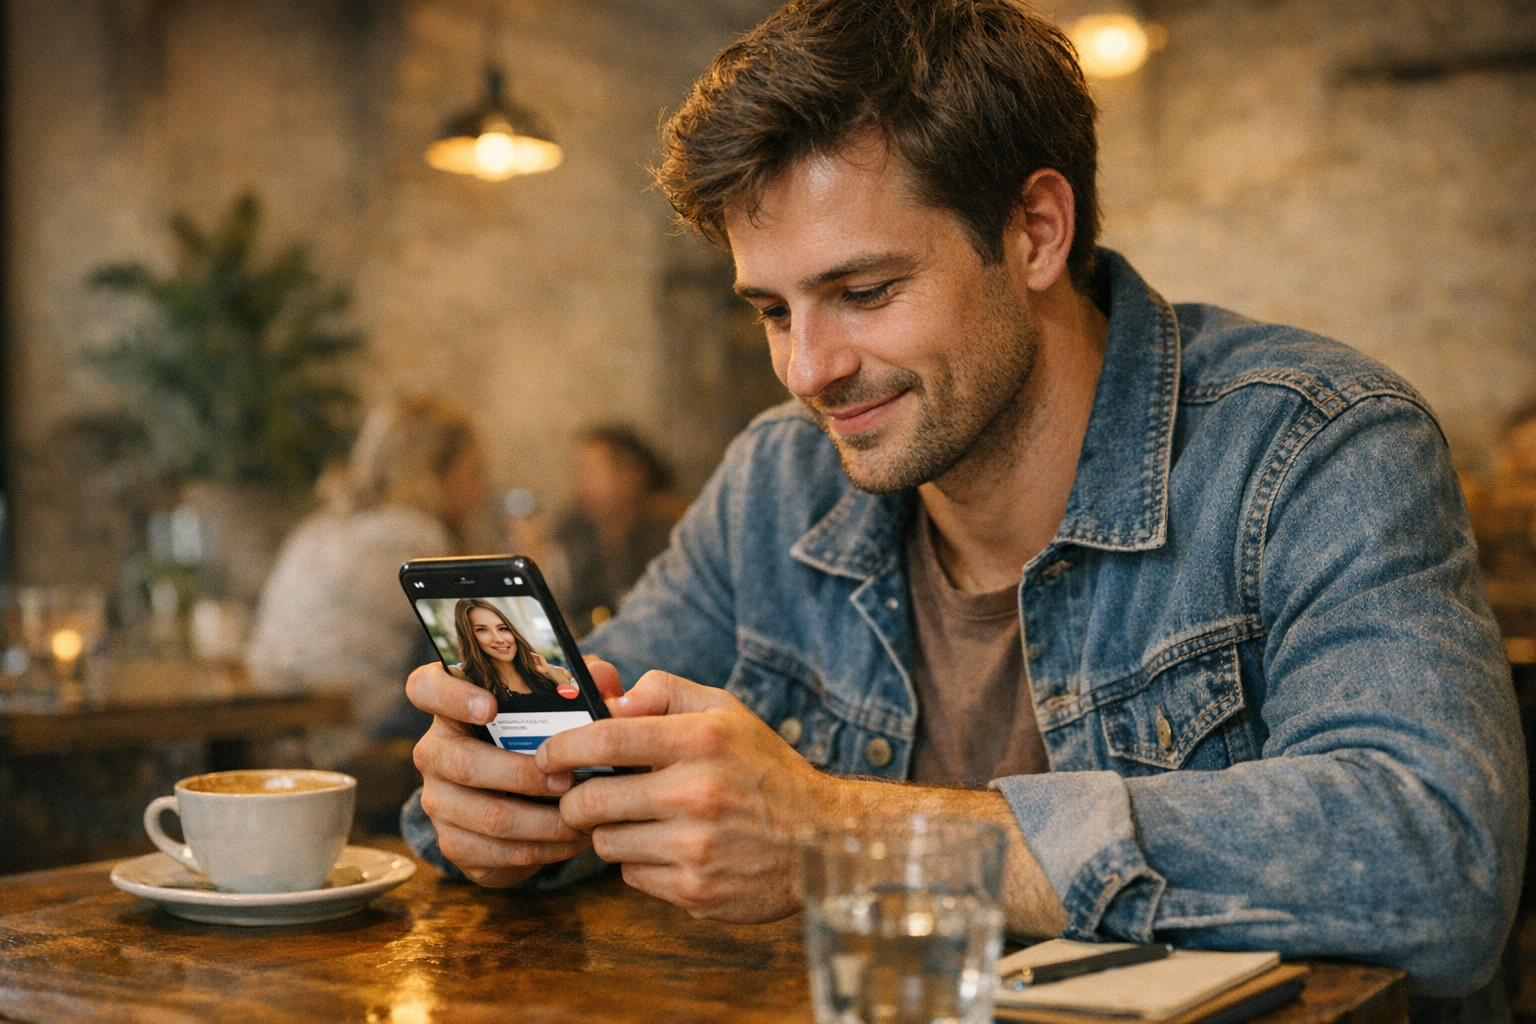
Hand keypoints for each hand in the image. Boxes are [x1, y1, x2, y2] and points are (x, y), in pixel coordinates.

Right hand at [406, 655, 624, 886]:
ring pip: (487, 816)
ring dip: (543, 821)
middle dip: (522, 774)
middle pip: (462, 763)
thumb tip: (601, 679)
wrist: (531, 799)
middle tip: (566, 780)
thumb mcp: (562, 702)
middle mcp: (435, 752)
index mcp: (453, 707)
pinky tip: (572, 839)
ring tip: (583, 816)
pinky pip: (496, 853)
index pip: (425, 687)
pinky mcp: (454, 844)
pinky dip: (543, 849)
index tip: (490, 706)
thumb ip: (581, 683)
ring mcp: (439, 801)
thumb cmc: (544, 736)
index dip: (450, 695)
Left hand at [536, 671, 837, 922]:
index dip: (562, 747)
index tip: (546, 756)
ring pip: (605, 843)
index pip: (605, 739)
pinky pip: (632, 876)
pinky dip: (640, 864)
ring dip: (611, 833)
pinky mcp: (694, 890)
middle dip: (575, 800)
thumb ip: (666, 690)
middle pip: (589, 801)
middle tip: (584, 797)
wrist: (823, 840)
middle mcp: (696, 792)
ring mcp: (694, 846)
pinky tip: (671, 850)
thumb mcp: (726, 711)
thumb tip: (615, 699)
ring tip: (643, 821)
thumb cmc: (765, 769)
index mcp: (701, 739)